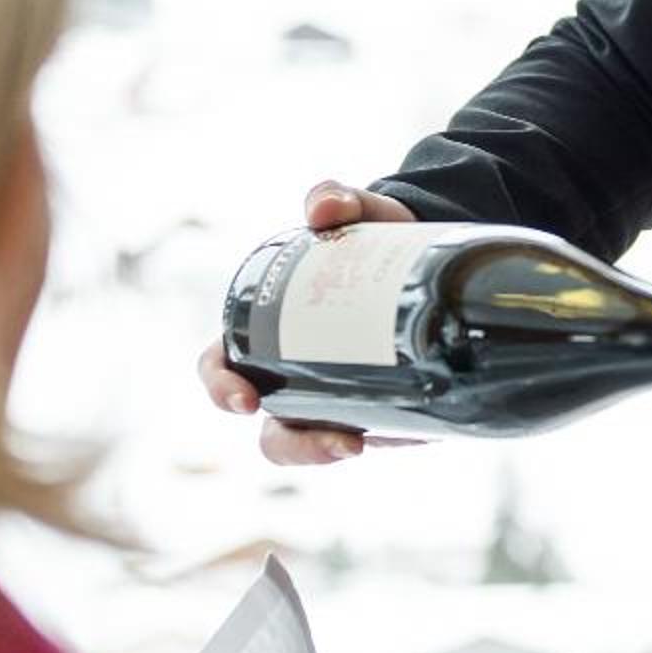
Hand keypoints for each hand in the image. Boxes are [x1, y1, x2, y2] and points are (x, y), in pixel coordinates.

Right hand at [194, 180, 421, 465]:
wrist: (430, 249)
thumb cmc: (371, 232)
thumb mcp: (359, 213)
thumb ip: (337, 200)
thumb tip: (323, 211)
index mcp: (264, 329)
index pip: (222, 366)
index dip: (221, 386)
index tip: (245, 398)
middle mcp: (293, 373)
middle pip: (270, 429)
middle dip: (290, 445)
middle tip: (330, 439)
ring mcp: (336, 397)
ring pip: (312, 443)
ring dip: (325, 452)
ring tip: (358, 443)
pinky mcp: (382, 408)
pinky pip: (370, 435)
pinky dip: (386, 440)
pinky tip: (411, 434)